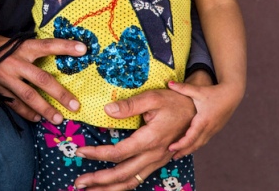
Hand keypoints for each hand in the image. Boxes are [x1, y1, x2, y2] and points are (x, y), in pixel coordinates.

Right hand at [0, 37, 84, 124]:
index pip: (48, 45)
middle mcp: (16, 63)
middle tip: (75, 105)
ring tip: (58, 119)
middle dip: (60, 93)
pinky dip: (27, 113)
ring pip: (28, 95)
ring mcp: (6, 77)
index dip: (65, 47)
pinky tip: (37, 118)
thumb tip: (66, 57)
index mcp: (24, 48)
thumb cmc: (5, 49)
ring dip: (45, 108)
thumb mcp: (20, 45)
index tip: (83, 49)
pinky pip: (15, 104)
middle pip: (41, 79)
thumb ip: (37, 52)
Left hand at [72, 87, 194, 189]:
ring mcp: (157, 161)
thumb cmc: (175, 101)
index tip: (80, 151)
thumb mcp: (152, 97)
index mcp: (150, 140)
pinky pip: (139, 178)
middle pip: (122, 175)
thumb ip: (129, 105)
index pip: (117, 153)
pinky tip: (112, 185)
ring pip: (132, 181)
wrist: (199, 111)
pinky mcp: (158, 161)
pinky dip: (124, 185)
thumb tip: (107, 110)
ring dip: (110, 188)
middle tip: (79, 183)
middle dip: (99, 181)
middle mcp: (153, 155)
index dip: (96, 154)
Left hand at [165, 79, 241, 158]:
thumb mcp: (197, 90)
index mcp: (203, 121)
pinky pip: (204, 139)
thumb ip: (183, 88)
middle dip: (183, 151)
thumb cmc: (213, 92)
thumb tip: (168, 82)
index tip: (170, 148)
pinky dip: (196, 144)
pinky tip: (190, 145)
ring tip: (179, 154)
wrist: (232, 95)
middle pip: (195, 144)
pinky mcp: (215, 129)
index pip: (190, 137)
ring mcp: (213, 130)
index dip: (180, 144)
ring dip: (190, 149)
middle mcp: (209, 128)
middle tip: (172, 157)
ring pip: (200, 143)